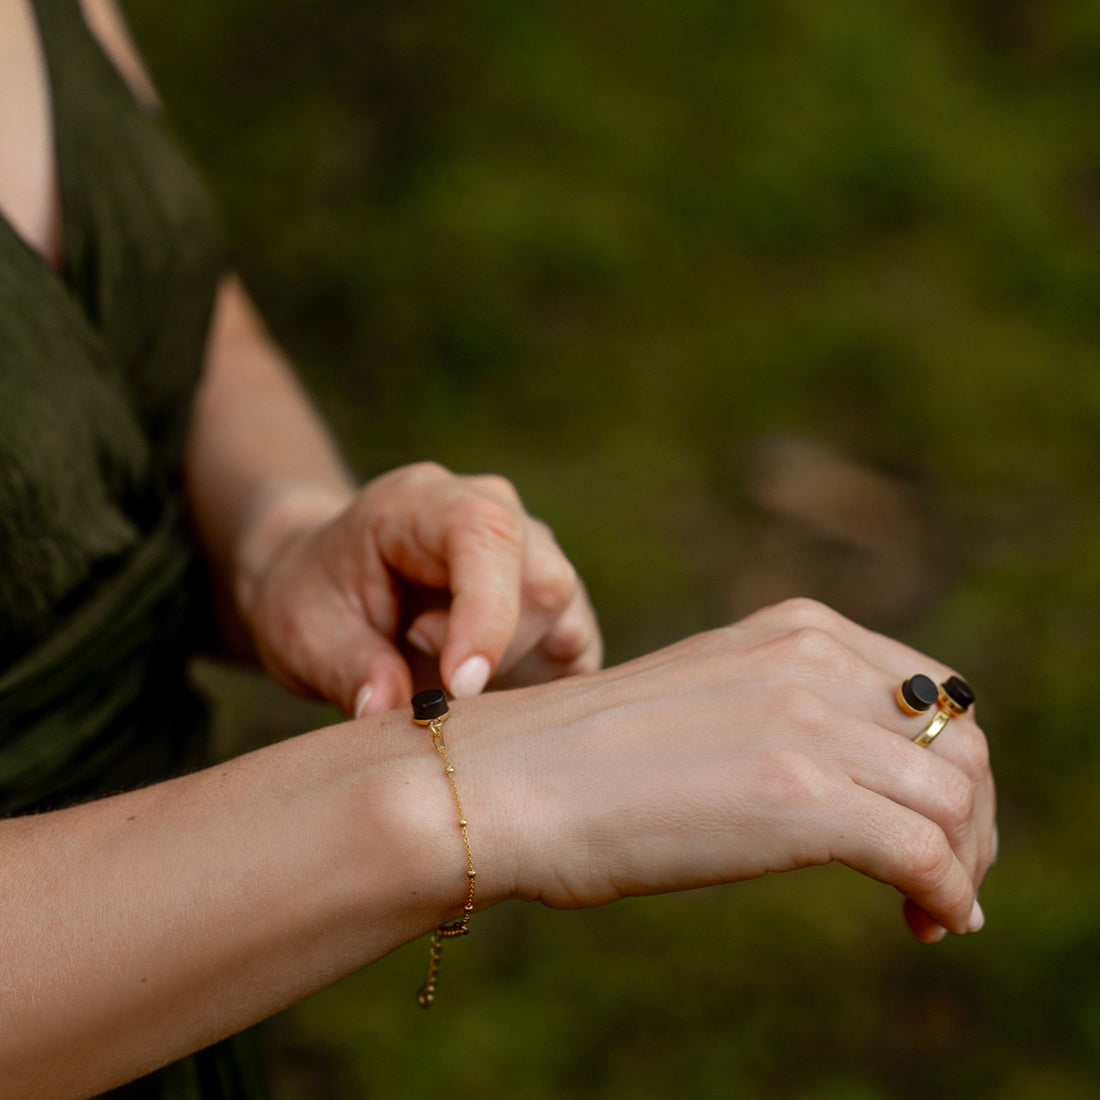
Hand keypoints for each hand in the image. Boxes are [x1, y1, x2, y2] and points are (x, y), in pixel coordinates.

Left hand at [232, 462, 601, 715]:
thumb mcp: (304, 633)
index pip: (487, 534)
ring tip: (443, 674)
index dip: (487, 612)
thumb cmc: (314, 598)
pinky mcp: (548, 602)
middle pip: (543, 581)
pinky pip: (573, 647)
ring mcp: (530, 553)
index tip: (459, 687)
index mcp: (425, 501)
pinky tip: (484, 693)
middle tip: (429, 679)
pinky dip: (537, 686)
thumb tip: (387, 710)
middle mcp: (494, 512)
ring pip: (566, 616)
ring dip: (516, 669)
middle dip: (497, 652)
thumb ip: (348, 668)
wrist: (325, 584)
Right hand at [489, 599, 993, 941]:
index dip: (951, 762)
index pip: (933, 691)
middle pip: (960, 743)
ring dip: (963, 863)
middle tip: (947, 876)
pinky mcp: (800, 797)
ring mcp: (808, 723)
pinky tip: (928, 921)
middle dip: (970, 817)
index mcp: (794, 628)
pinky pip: (926, 853)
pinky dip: (947, 893)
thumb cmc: (591, 756)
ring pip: (955, 800)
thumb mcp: (711, 699)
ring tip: (934, 909)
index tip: (932, 818)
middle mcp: (813, 659)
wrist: (511, 780)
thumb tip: (859, 778)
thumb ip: (786, 709)